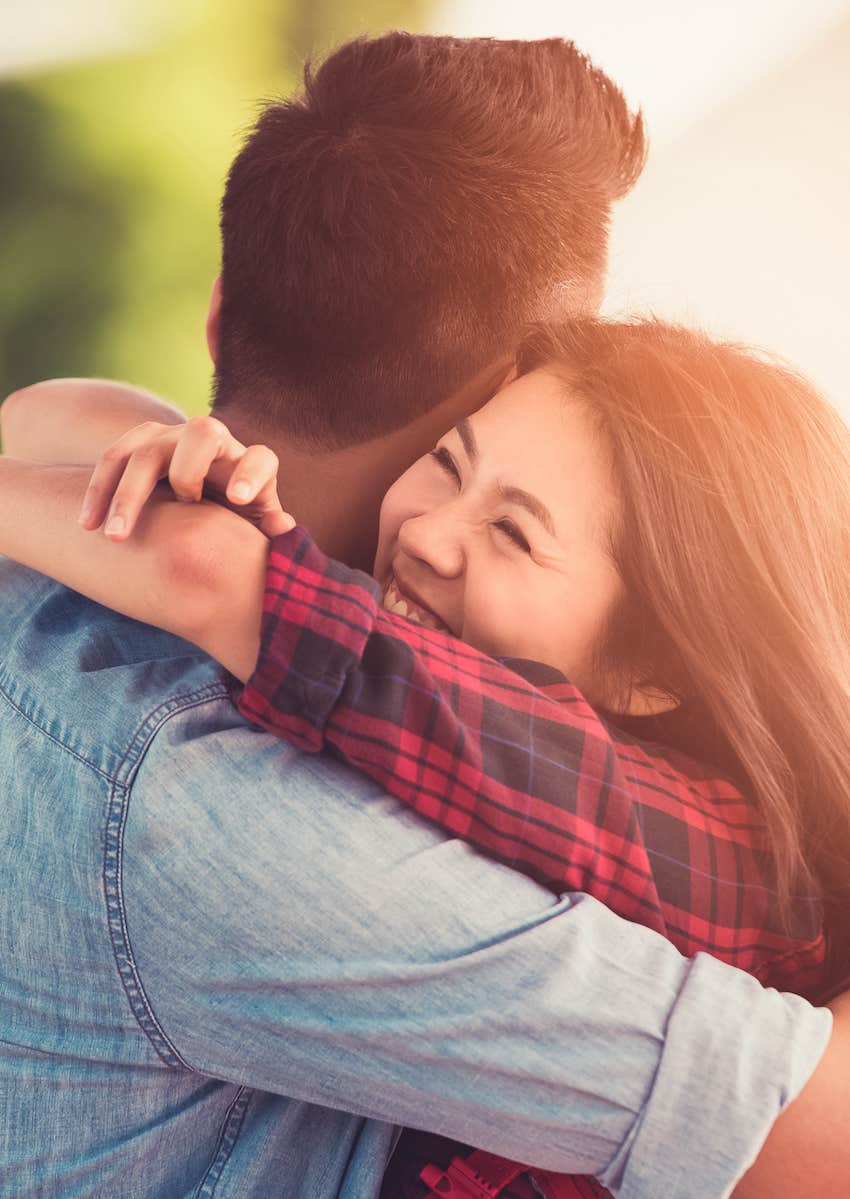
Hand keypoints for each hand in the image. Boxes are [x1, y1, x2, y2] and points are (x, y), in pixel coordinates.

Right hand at [77, 416, 295, 539]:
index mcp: (249, 466)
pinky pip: (114, 457)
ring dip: (127, 492)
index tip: (236, 499)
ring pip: (145, 449)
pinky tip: (88, 526)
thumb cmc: (235, 521)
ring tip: (115, 536)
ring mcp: (173, 440)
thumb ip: (269, 529)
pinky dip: (98, 490)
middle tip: (182, 507)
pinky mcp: (140, 446)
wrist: (202, 500)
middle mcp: (213, 444)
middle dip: (188, 470)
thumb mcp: (254, 528)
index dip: (250, 474)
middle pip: (202, 434)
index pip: (259, 459)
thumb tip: (283, 527)